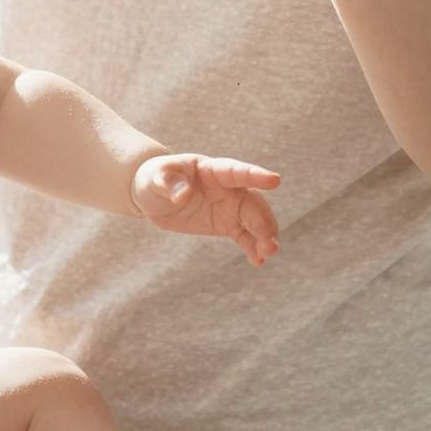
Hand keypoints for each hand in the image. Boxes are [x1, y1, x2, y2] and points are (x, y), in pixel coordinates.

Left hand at [132, 152, 280, 265]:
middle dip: (264, 221)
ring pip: (253, 220)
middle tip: (271, 243)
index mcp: (212, 170)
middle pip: (252, 202)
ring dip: (264, 236)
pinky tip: (258, 261)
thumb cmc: (156, 177)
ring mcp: (229, 207)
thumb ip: (169, 183)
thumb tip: (183, 195)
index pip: (237, 172)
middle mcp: (227, 188)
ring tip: (269, 253)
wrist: (154, 195)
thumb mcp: (156, 177)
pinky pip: (244, 236)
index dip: (256, 175)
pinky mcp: (225, 224)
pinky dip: (252, 247)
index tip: (275, 180)